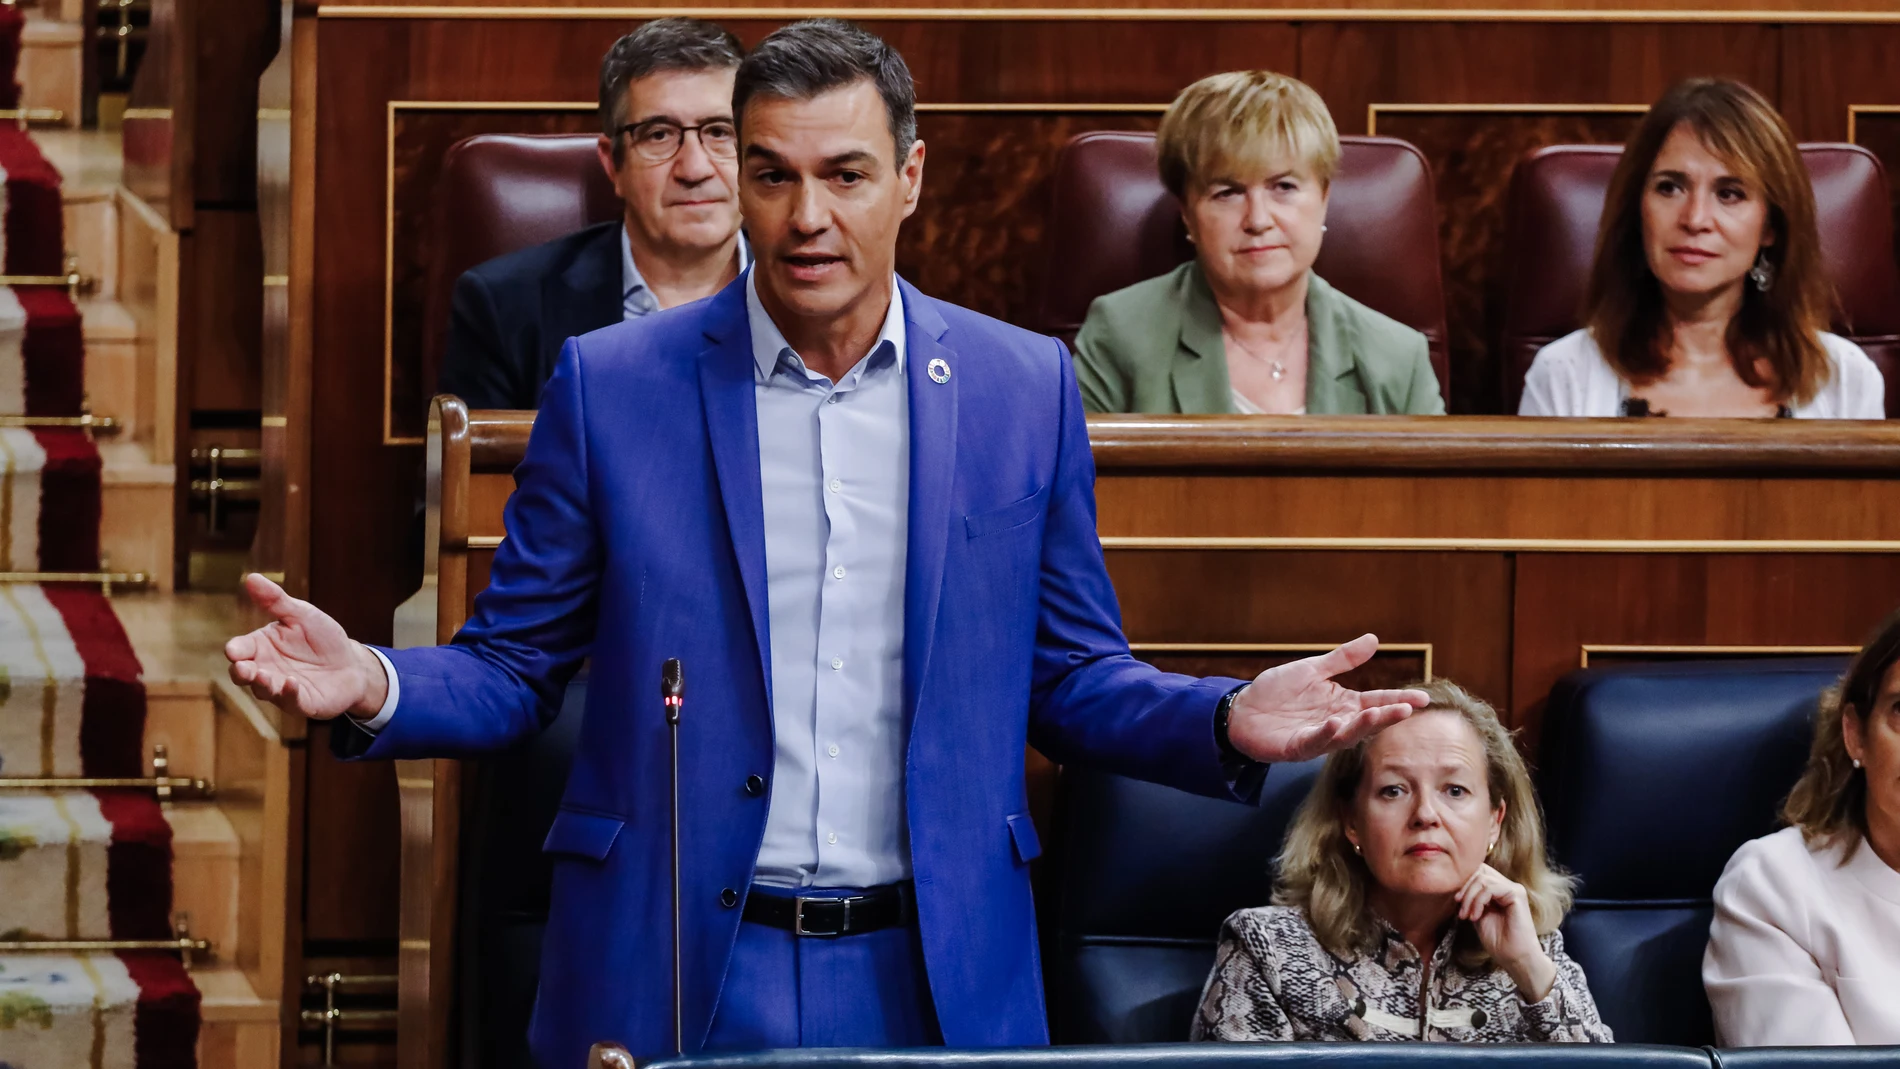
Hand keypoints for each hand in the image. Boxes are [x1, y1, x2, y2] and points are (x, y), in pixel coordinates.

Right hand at [224, 573, 388, 719]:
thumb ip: (276, 600)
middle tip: (243, 667)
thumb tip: (251, 577)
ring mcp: (281, 688)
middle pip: (243, 674)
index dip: (235, 650)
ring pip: (264, 690)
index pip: (240, 649)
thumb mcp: (301, 614)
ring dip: (263, 684)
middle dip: (241, 671)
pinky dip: (289, 694)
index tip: (234, 650)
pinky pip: (291, 701)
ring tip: (265, 676)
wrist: (351, 663)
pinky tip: (292, 683)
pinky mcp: (301, 703)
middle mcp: (265, 669)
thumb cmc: (321, 637)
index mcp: (261, 647)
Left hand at [1225, 634, 1428, 762]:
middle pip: (1367, 721)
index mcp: (1343, 704)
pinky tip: (1334, 723)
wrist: (1242, 709)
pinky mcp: (1297, 747)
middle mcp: (1336, 722)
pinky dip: (1325, 733)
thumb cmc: (1277, 692)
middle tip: (1408, 709)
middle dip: (1387, 716)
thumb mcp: (1312, 669)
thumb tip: (1374, 639)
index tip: (1422, 698)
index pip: (1377, 701)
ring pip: (1346, 735)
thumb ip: (1343, 659)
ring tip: (1378, 714)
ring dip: (1362, 725)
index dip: (1398, 700)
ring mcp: (1319, 737)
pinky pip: (1315, 742)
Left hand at [1457, 862, 1555, 1000]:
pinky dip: (1478, 901)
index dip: (1463, 882)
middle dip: (1465, 888)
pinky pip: (1490, 888)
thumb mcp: (1477, 914)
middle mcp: (1507, 885)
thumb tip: (1455, 884)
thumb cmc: (1498, 940)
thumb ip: (1471, 898)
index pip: (1477, 871)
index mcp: (1498, 889)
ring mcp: (1513, 888)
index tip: (1456, 902)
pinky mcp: (1517, 894)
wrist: (1515, 958)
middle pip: (1479, 870)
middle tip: (1461, 909)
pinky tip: (1476, 917)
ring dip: (1470, 898)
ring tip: (1467, 916)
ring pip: (1482, 879)